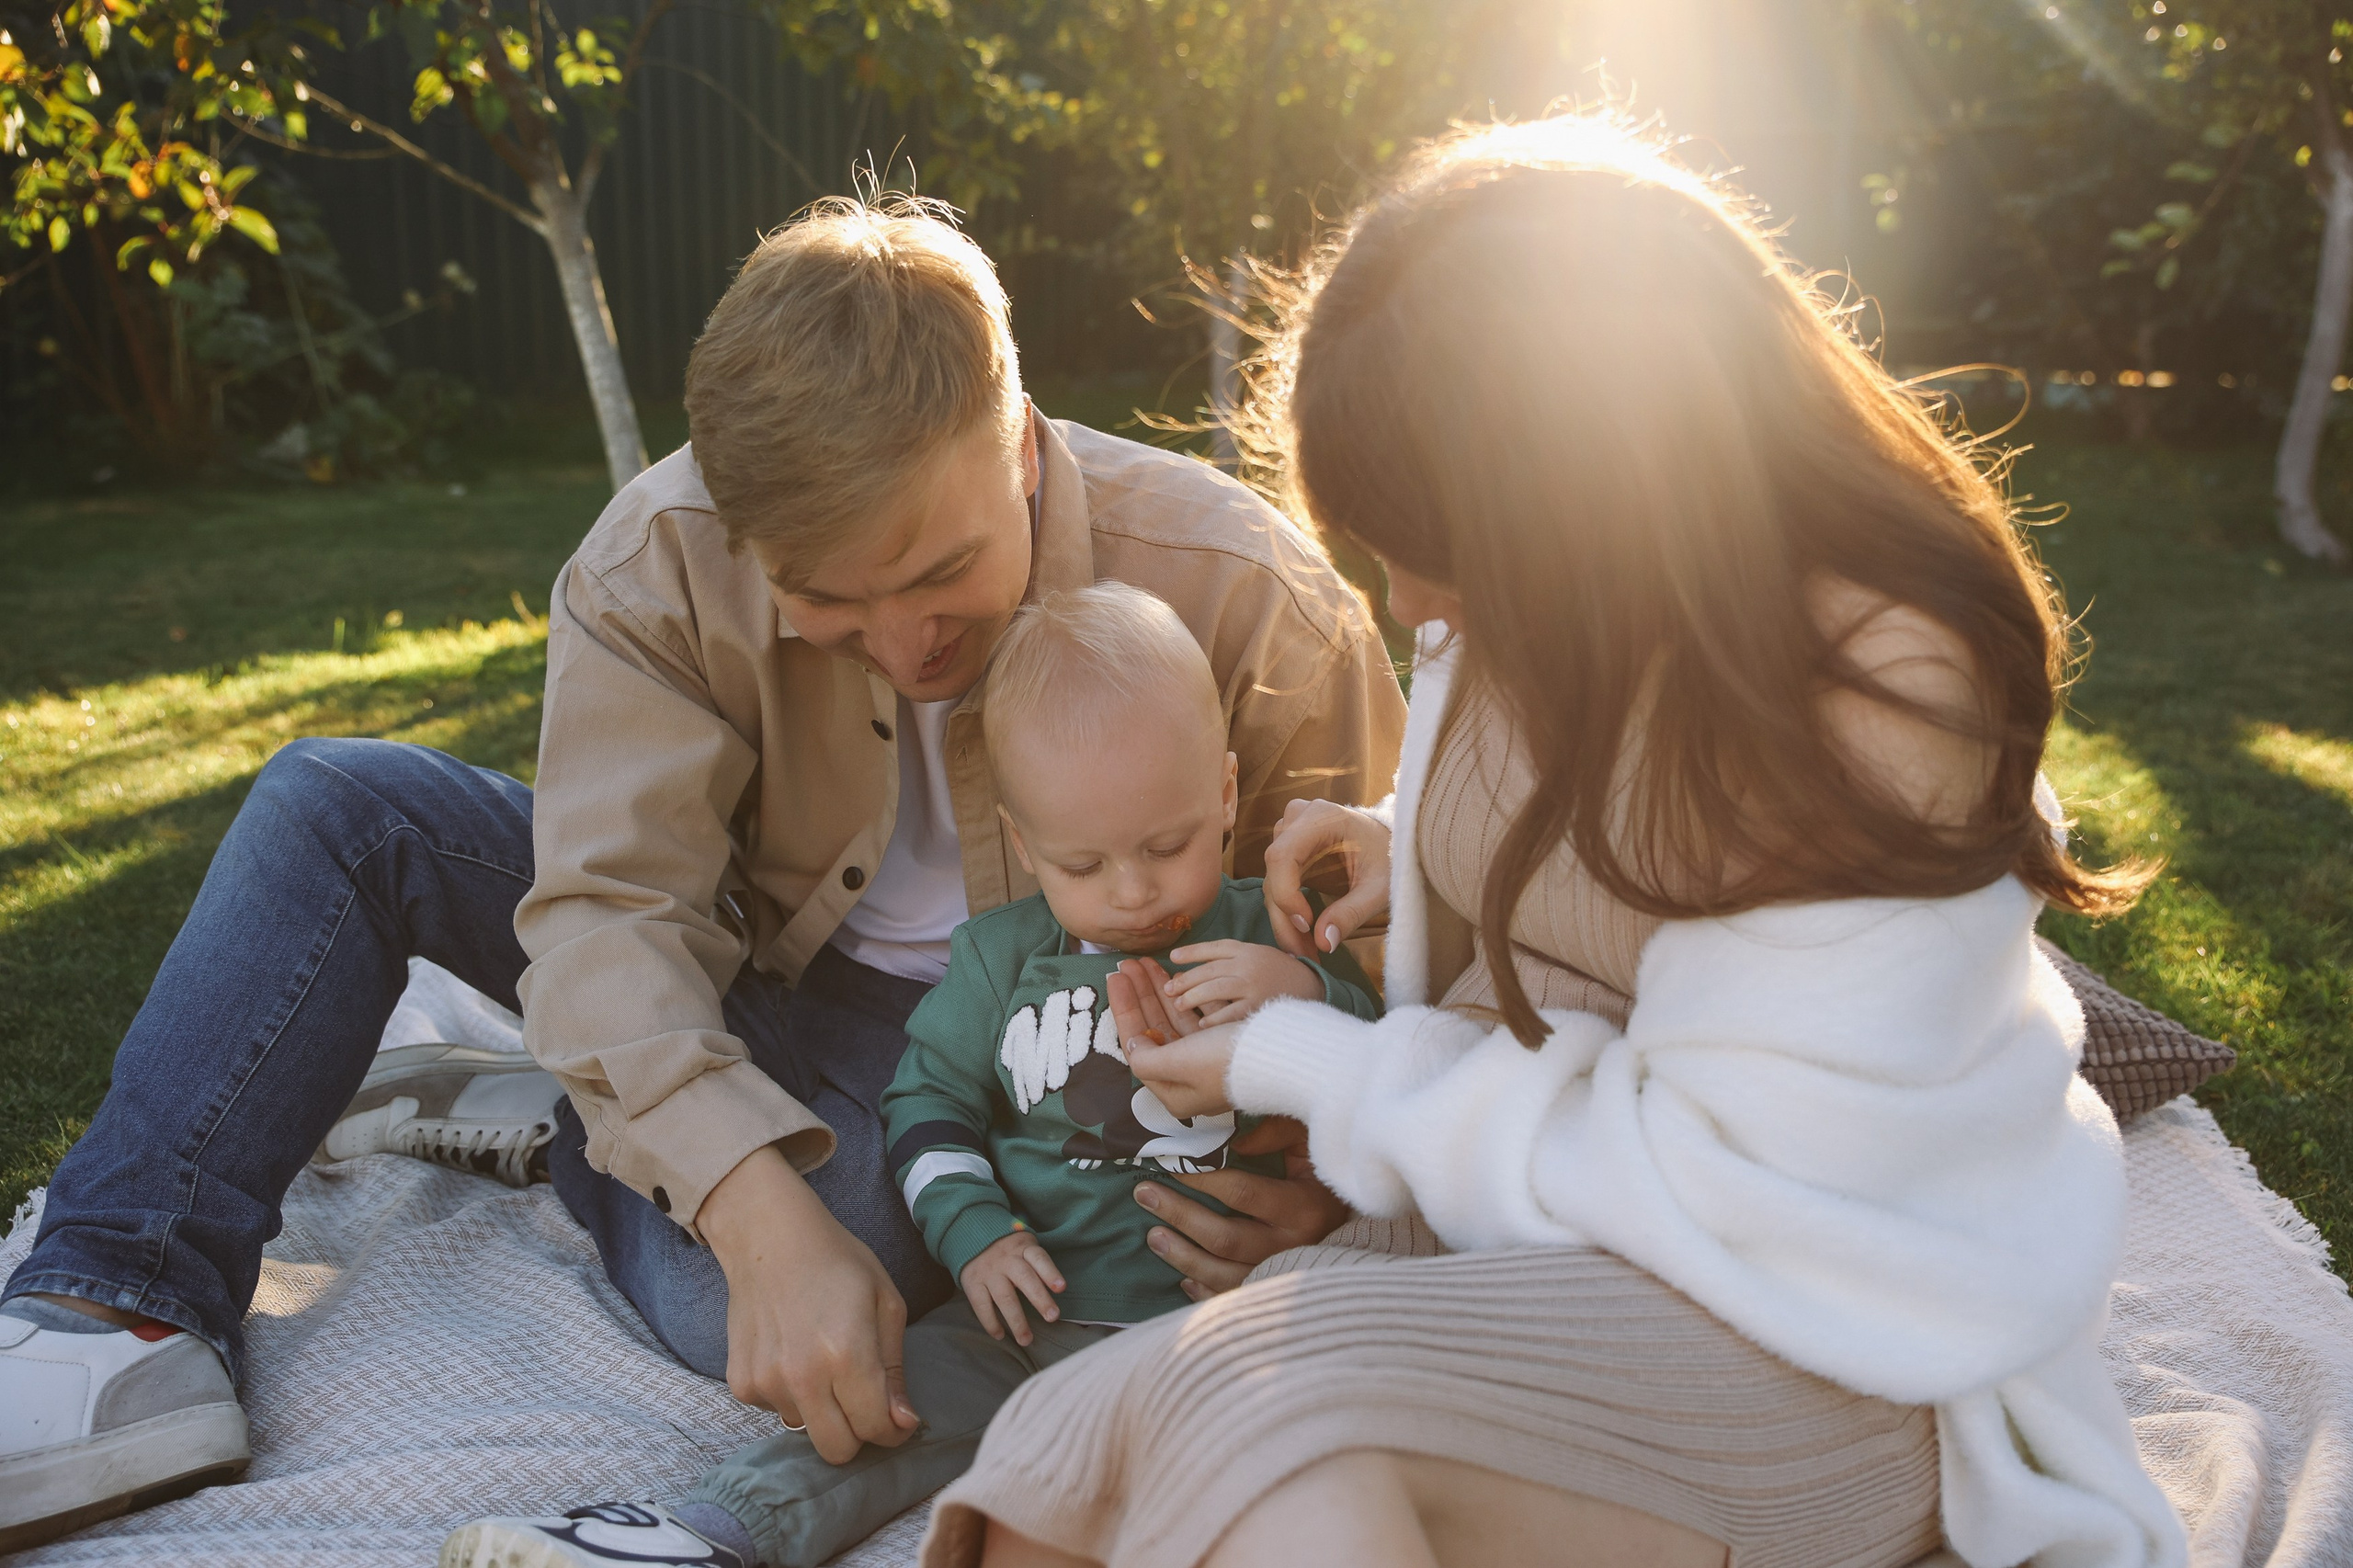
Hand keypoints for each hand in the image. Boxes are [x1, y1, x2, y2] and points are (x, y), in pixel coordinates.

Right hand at [697, 1145, 920, 1463]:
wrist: (768, 1236)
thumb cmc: (837, 1262)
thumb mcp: (886, 1304)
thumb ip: (894, 1371)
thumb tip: (904, 1424)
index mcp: (848, 1355)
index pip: (876, 1429)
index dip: (894, 1430)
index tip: (897, 1418)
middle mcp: (803, 1377)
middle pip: (838, 1450)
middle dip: (858, 1434)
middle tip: (862, 1401)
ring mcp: (766, 1382)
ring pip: (806, 1430)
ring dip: (821, 1410)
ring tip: (821, 1360)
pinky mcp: (741, 1382)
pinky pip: (775, 1411)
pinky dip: (789, 1395)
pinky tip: (792, 1353)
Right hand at [959, 1228, 1065, 1345]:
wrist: (971, 1237)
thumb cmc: (1008, 1250)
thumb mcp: (1024, 1247)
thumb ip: (1038, 1265)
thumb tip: (1057, 1292)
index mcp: (1023, 1248)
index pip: (1039, 1259)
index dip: (1050, 1273)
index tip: (1062, 1288)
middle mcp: (1006, 1259)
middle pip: (1025, 1279)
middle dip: (1040, 1299)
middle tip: (1052, 1317)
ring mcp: (989, 1271)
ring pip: (1004, 1297)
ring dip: (1017, 1321)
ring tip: (1026, 1339)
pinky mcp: (972, 1282)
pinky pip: (981, 1305)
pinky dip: (991, 1322)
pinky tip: (1001, 1335)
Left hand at [1108, 957, 1239, 1117]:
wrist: (1280, 1056)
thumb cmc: (1223, 1061)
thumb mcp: (1176, 1064)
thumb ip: (1145, 1058)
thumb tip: (1132, 1045)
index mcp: (1172, 1091)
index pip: (1136, 1044)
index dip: (1124, 1007)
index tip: (1116, 977)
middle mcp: (1187, 1078)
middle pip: (1154, 1028)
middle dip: (1141, 993)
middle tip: (1130, 963)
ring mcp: (1206, 1061)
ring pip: (1174, 1019)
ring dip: (1161, 991)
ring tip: (1148, 963)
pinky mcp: (1224, 1045)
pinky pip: (1195, 1018)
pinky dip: (1185, 996)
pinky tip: (1176, 976)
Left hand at [1137, 1119, 1348, 1299]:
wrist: (1366, 1222)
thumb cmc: (1329, 1178)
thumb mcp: (1311, 1145)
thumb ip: (1276, 1133)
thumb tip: (1231, 1142)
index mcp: (1304, 1207)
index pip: (1242, 1192)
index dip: (1202, 1179)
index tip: (1170, 1164)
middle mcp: (1292, 1247)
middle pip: (1224, 1237)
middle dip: (1179, 1215)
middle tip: (1143, 1193)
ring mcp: (1282, 1277)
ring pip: (1222, 1274)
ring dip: (1182, 1256)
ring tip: (1151, 1236)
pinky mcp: (1274, 1296)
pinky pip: (1232, 1299)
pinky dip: (1204, 1292)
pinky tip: (1183, 1279)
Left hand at [1162, 939, 1322, 1026]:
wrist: (1316, 992)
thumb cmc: (1284, 976)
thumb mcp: (1261, 956)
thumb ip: (1236, 957)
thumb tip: (1201, 964)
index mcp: (1249, 949)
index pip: (1214, 947)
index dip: (1191, 952)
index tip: (1172, 958)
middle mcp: (1250, 964)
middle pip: (1209, 970)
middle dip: (1186, 980)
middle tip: (1168, 989)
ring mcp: (1255, 985)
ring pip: (1215, 988)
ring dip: (1193, 997)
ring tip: (1178, 1005)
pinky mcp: (1260, 1007)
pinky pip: (1231, 1013)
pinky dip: (1214, 1019)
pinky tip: (1201, 1024)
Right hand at [1261, 797, 1391, 958]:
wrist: (1389, 843)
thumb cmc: (1389, 857)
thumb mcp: (1379, 887)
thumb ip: (1351, 912)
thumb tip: (1323, 943)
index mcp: (1320, 817)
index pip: (1282, 856)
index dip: (1286, 894)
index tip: (1307, 925)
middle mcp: (1296, 821)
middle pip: (1274, 875)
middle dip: (1286, 919)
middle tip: (1304, 955)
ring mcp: (1288, 836)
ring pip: (1272, 886)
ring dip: (1286, 923)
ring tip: (1308, 954)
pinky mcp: (1288, 854)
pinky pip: (1278, 889)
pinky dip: (1289, 917)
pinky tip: (1305, 941)